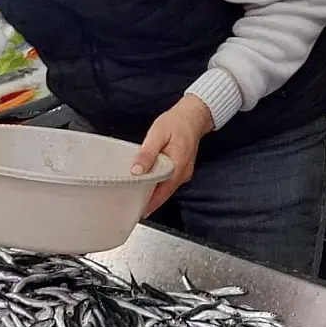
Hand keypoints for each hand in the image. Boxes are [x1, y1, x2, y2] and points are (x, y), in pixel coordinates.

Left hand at [133, 93, 213, 217]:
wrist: (193, 116)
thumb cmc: (176, 123)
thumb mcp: (157, 134)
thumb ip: (147, 153)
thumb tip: (137, 170)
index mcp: (177, 165)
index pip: (162, 191)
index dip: (150, 202)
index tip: (138, 210)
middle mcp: (183, 172)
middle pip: (164, 193)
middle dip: (150, 201)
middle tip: (132, 207)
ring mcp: (183, 171)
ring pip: (166, 188)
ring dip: (153, 194)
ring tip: (136, 198)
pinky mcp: (181, 168)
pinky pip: (168, 181)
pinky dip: (158, 185)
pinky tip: (146, 184)